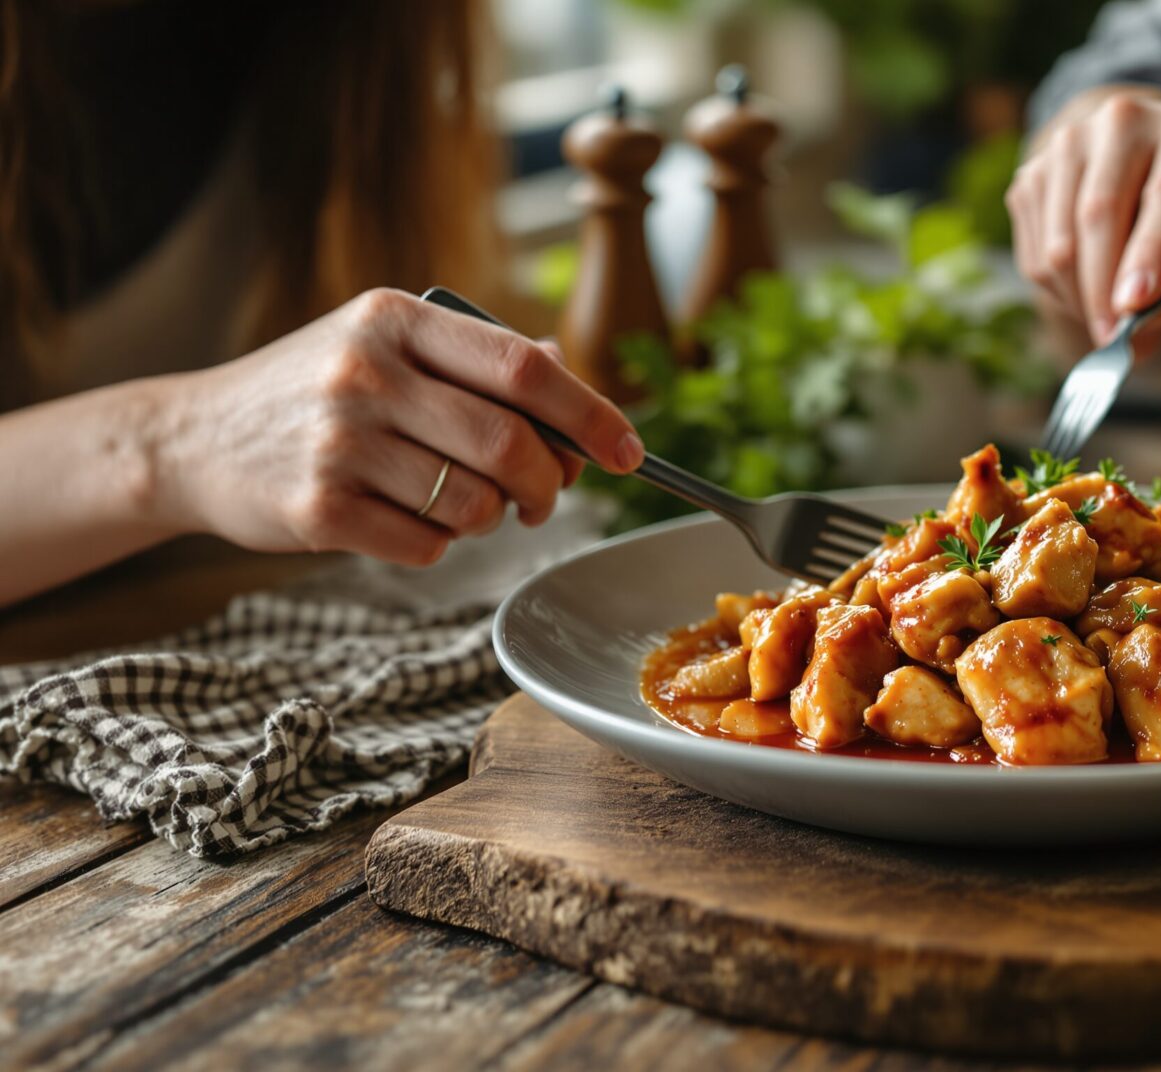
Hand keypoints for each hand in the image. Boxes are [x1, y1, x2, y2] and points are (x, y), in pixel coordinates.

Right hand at [153, 289, 643, 565]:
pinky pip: (427, 545)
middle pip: (511, 443)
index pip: (526, 368)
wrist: (194, 438)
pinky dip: (437, 544)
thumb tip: (569, 375)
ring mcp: (339, 441)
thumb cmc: (317, 392)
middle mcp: (367, 372)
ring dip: (490, 519)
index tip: (628, 451)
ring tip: (461, 505)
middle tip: (544, 498)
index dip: (592, 415)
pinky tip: (405, 520)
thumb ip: (478, 359)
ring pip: (475, 503)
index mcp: (397, 319)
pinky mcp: (317, 508)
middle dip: (549, 484)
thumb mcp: (387, 346)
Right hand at [1006, 86, 1160, 352]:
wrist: (1151, 153)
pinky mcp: (1032, 171)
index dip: (1151, 252)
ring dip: (1080, 297)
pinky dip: (1060, 289)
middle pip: (1099, 213)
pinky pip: (1035, 251)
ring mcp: (1069, 142)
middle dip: (1103, 288)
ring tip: (1109, 319)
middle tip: (1113, 339)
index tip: (1134, 305)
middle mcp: (1125, 120)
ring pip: (1059, 241)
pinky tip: (1089, 290)